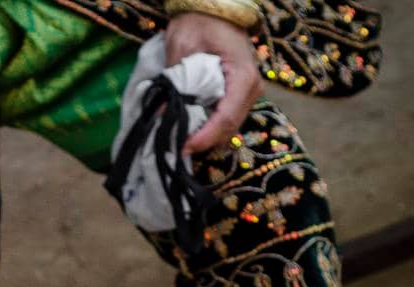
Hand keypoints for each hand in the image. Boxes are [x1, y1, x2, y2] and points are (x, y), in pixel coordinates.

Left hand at [164, 14, 263, 153]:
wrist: (216, 7)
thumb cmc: (202, 20)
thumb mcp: (182, 45)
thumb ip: (173, 80)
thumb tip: (161, 114)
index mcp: (243, 78)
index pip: (225, 119)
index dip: (203, 138)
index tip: (182, 147)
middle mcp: (252, 90)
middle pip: (228, 129)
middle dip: (203, 141)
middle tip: (176, 145)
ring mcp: (248, 94)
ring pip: (228, 128)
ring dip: (205, 136)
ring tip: (181, 136)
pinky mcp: (240, 95)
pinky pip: (226, 119)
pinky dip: (209, 126)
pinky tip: (191, 125)